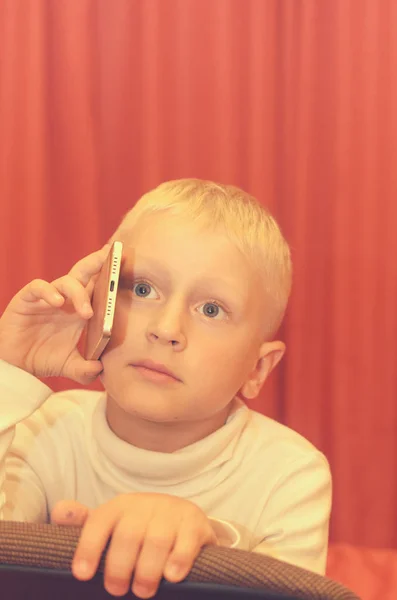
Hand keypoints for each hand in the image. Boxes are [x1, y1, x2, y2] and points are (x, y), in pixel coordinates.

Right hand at [0, 245, 109, 383]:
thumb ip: (85, 370)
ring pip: (66, 281)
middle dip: (98, 261)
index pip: (98, 288)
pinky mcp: (27, 299)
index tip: (126, 264)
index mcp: (80, 310)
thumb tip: (100, 370)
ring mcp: (48, 298)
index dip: (110, 276)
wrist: (14, 364)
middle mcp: (66, 300)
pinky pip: (39, 287)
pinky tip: (58, 303)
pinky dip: (49, 292)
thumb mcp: (69, 366)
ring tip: (86, 312)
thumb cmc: (43, 358)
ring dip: (79, 293)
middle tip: (112, 254)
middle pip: (84, 273)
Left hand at [51, 494, 217, 597]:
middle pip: (128, 534)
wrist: (181, 514)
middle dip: (119, 567)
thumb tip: (60, 511)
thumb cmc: (138, 526)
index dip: (89, 547)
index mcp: (120, 506)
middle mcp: (145, 505)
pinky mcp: (195, 523)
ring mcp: (172, 512)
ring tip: (143, 590)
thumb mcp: (111, 524)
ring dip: (147, 570)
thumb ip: (84, 522)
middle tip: (116, 590)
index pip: (100, 521)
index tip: (81, 575)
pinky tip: (171, 576)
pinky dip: (179, 560)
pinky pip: (187, 541)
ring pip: (157, 539)